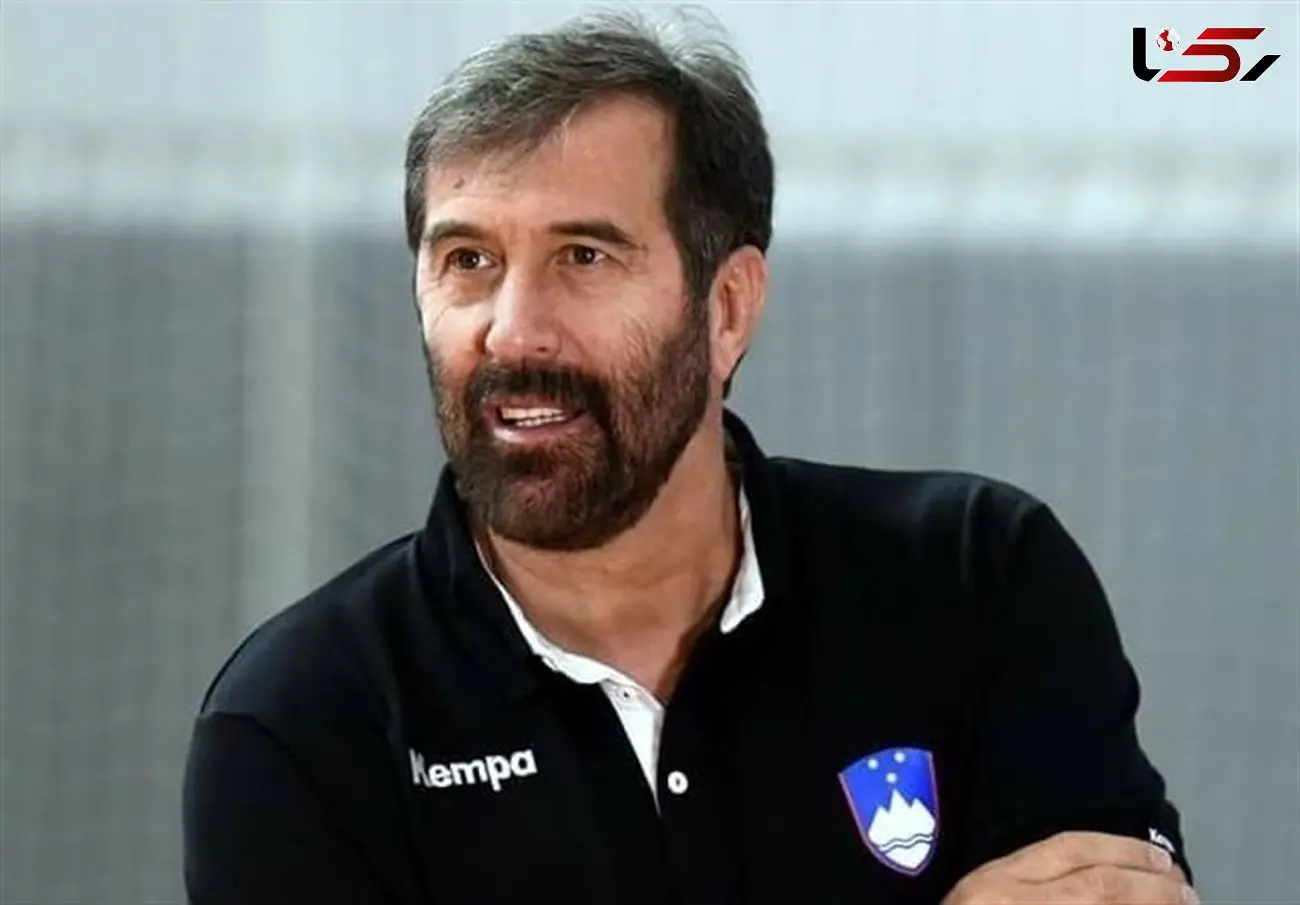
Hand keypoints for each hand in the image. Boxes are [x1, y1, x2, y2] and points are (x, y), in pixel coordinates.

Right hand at [942, 832, 1195, 903]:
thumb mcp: (985, 903)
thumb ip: (1031, 890)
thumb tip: (1105, 884)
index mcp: (993, 883)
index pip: (1068, 849)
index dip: (1122, 849)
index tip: (1160, 858)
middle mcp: (1012, 902)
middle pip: (1098, 884)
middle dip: (1150, 885)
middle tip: (1186, 891)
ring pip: (1102, 904)